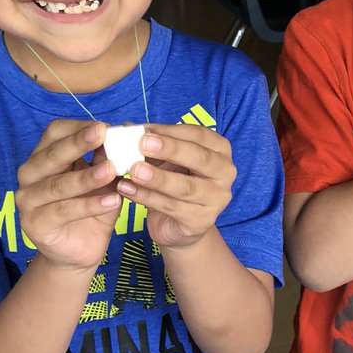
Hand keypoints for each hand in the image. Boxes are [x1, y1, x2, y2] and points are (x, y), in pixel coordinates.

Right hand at [16, 120, 119, 269]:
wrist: (79, 250)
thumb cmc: (91, 207)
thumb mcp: (104, 180)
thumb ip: (108, 158)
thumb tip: (126, 130)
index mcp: (44, 157)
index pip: (55, 133)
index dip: (79, 127)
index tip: (106, 126)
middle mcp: (30, 175)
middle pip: (52, 154)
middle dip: (79, 143)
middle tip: (104, 133)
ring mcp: (27, 200)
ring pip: (58, 185)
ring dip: (86, 177)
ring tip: (112, 170)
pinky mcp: (34, 225)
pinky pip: (63, 212)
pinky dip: (89, 205)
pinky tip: (112, 201)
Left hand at [115, 124, 235, 248]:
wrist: (177, 225)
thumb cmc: (174, 182)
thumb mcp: (165, 160)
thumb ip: (151, 145)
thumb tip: (126, 127)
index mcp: (220, 150)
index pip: (198, 135)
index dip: (170, 131)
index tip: (143, 130)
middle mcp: (225, 173)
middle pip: (199, 158)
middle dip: (170, 149)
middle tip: (142, 144)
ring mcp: (217, 199)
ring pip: (186, 187)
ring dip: (157, 177)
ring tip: (133, 170)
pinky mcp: (202, 221)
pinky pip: (172, 207)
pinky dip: (147, 198)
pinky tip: (127, 189)